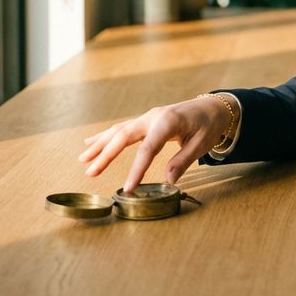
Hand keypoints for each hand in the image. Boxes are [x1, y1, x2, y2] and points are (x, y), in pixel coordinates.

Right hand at [78, 95, 237, 192]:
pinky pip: (122, 128)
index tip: (128, 189)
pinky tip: (90, 143)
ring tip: (83, 159)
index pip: (148, 149)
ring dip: (100, 145)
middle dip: (106, 154)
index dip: (137, 169)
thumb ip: (183, 160)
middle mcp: (153, 117)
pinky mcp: (146, 121)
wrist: (213, 106)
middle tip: (90, 173)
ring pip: (119, 130)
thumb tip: (168, 181)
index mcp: (168, 122)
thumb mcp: (202, 143)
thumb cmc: (209, 125)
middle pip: (124, 136)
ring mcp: (148, 117)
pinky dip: (106, 136)